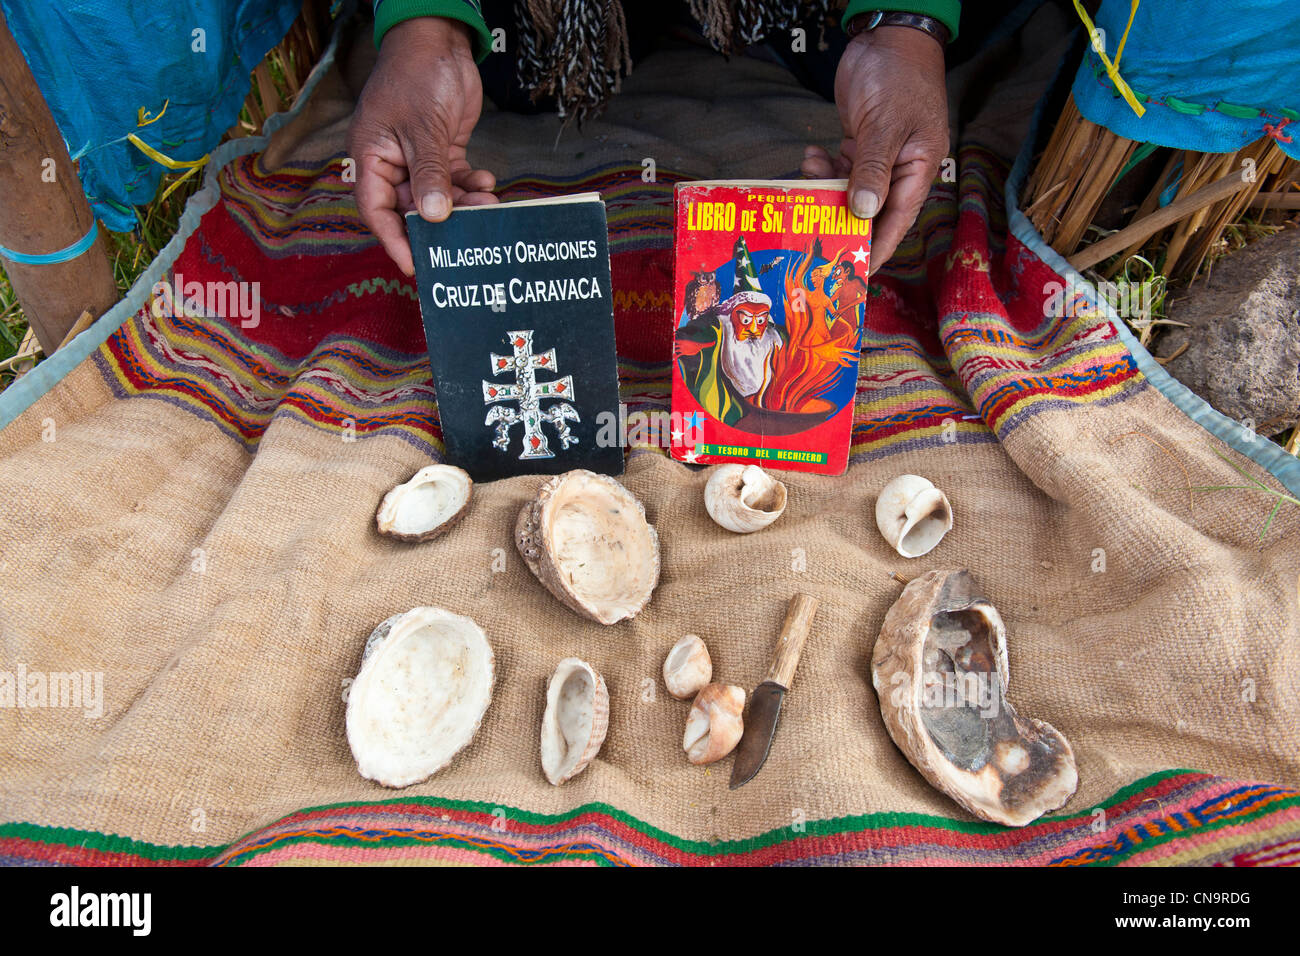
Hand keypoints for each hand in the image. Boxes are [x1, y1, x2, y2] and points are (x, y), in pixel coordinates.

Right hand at [347, 17, 497, 275]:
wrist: (439, 39)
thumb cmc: (416, 76)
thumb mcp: (422, 128)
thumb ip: (428, 174)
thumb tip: (434, 217)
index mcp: (371, 159)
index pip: (377, 211)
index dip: (396, 241)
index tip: (417, 266)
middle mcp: (391, 163)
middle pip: (412, 210)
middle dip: (442, 223)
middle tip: (470, 237)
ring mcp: (417, 158)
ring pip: (439, 197)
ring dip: (464, 205)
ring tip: (489, 205)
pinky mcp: (441, 149)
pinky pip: (454, 180)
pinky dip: (471, 185)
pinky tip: (487, 182)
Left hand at [802, 26, 947, 272]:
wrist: (888, 37)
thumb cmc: (899, 77)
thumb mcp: (886, 125)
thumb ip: (873, 168)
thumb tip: (862, 211)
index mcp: (918, 170)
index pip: (896, 222)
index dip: (874, 248)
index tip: (853, 274)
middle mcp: (899, 170)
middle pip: (869, 212)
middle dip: (840, 222)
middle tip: (811, 237)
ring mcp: (878, 158)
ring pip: (848, 192)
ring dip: (825, 190)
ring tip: (808, 178)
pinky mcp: (859, 144)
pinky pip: (839, 170)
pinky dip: (823, 168)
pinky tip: (812, 155)